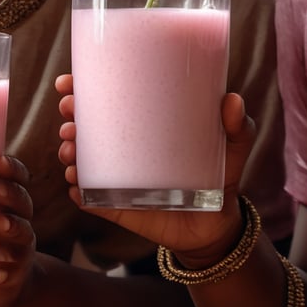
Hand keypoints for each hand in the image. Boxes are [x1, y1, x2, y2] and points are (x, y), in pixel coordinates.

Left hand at [0, 154, 36, 306]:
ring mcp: (19, 251)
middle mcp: (17, 224)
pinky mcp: (13, 277)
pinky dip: (5, 270)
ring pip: (24, 233)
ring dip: (13, 226)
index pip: (16, 180)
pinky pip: (13, 271)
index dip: (12, 169)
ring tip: (0, 223)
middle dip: (11, 192)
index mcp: (3, 206)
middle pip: (23, 202)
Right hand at [56, 77, 255, 262]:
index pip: (107, 99)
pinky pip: (91, 200)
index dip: (81, 88)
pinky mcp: (120, 208)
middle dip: (70, 116)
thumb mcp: (234, 144)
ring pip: (83, 160)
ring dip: (69, 152)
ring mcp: (119, 178)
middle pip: (87, 126)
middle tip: (69, 111)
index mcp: (143, 123)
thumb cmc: (221, 173)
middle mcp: (125, 148)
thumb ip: (238, 125)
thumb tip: (233, 100)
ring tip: (70, 148)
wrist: (217, 224)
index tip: (68, 82)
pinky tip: (76, 186)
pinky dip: (80, 193)